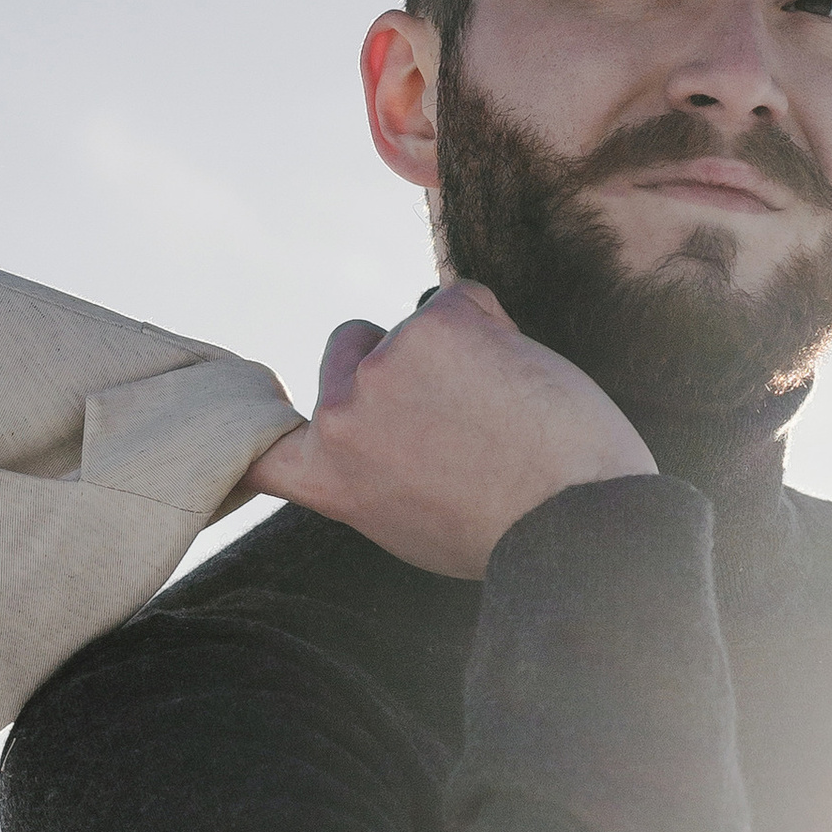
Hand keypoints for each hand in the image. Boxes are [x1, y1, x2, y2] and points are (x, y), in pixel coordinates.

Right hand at [244, 283, 655, 577]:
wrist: (572, 522)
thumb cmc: (504, 532)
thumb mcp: (402, 522)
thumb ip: (364, 471)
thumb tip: (369, 431)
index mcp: (323, 474)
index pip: (260, 437)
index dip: (265, 412)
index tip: (289, 406)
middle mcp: (339, 415)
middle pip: (349, 344)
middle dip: (392, 356)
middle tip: (457, 409)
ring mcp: (385, 362)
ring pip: (417, 323)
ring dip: (457, 349)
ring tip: (506, 412)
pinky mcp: (439, 322)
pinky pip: (462, 299)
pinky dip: (495, 325)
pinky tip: (522, 377)